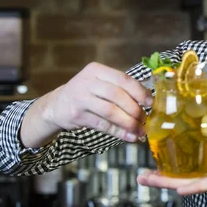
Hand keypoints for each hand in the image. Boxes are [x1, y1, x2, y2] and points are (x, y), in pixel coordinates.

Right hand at [37, 62, 152, 143]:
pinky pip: (102, 124)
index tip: (150, 103)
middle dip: (135, 109)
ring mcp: (80, 98)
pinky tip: (129, 137)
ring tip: (140, 130)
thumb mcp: (99, 82)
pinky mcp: (76, 115)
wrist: (56, 105)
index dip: (139, 91)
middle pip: (117, 95)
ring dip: (128, 123)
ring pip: (110, 111)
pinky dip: (118, 132)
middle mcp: (87, 82)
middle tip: (146, 119)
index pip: (123, 79)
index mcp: (96, 70)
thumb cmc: (86, 93)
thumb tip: (148, 100)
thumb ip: (119, 87)